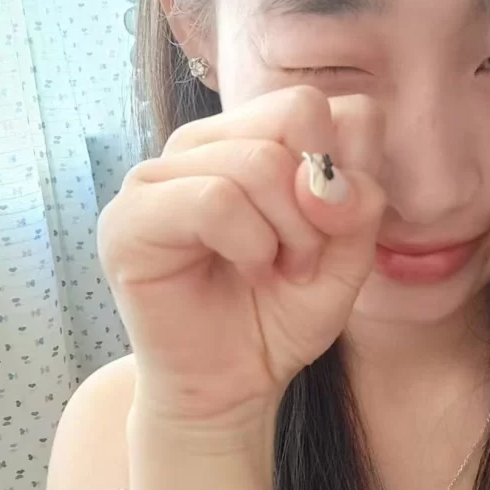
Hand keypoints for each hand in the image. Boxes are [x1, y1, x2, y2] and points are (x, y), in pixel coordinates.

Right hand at [97, 86, 384, 437]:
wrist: (230, 385)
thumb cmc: (281, 314)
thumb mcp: (347, 260)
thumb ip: (358, 206)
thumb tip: (324, 177)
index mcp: (252, 137)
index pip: (324, 103)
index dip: (349, 167)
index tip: (333, 229)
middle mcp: (204, 143)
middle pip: (296, 114)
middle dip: (319, 200)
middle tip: (304, 257)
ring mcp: (160, 173)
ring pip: (257, 161)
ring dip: (288, 233)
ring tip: (276, 272)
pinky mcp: (130, 216)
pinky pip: (212, 200)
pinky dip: (250, 245)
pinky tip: (248, 273)